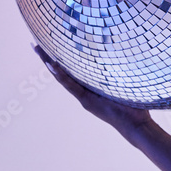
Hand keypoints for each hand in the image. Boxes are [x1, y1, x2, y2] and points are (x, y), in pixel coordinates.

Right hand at [32, 43, 153, 139]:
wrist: (135, 125)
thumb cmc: (134, 106)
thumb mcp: (124, 84)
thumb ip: (120, 73)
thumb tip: (128, 53)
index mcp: (91, 89)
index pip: (72, 71)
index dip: (61, 60)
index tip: (50, 46)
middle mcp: (84, 93)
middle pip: (62, 73)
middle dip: (48, 59)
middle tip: (35, 44)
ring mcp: (83, 98)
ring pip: (62, 77)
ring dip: (49, 64)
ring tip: (38, 49)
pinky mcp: (86, 101)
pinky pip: (71, 86)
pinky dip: (61, 75)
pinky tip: (52, 64)